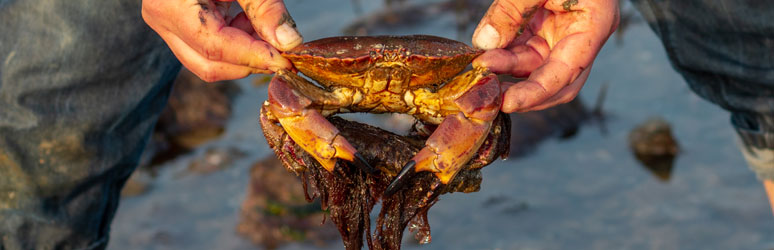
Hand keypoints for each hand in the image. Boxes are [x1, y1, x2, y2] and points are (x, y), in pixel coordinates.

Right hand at [142, 0, 302, 81]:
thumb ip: (264, 7)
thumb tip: (288, 42)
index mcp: (171, 4)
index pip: (215, 46)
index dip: (254, 57)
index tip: (286, 61)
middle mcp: (163, 19)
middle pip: (209, 64)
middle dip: (249, 63)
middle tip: (283, 53)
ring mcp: (167, 25)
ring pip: (207, 62)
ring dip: (243, 55)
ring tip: (265, 30)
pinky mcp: (177, 26)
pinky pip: (206, 49)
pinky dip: (235, 44)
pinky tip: (248, 22)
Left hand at [472, 0, 617, 111]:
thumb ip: (511, 9)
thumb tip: (484, 43)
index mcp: (594, 26)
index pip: (566, 74)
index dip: (536, 93)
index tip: (507, 103)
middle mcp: (582, 36)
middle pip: (557, 83)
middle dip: (523, 93)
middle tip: (489, 97)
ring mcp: (564, 32)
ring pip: (536, 66)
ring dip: (507, 70)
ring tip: (479, 69)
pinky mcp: (546, 25)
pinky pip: (525, 48)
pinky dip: (504, 54)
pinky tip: (484, 56)